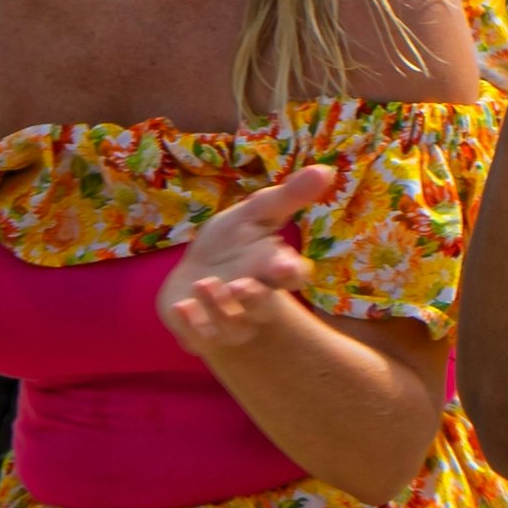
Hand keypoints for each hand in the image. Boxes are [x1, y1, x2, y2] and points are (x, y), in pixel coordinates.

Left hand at [155, 163, 337, 362]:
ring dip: (218, 307)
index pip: (293, 276)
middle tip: (241, 286)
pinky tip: (181, 306)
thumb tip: (326, 168)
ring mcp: (229, 321)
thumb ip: (290, 196)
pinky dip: (191, 325)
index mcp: (275, 271)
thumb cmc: (233, 242)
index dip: (291, 273)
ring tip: (204, 284)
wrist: (195, 273)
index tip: (285, 265)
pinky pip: (199, 338)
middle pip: (264, 306)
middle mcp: (256, 301)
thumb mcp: (257, 213)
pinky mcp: (199, 333)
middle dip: (254, 299)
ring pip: (231, 325)